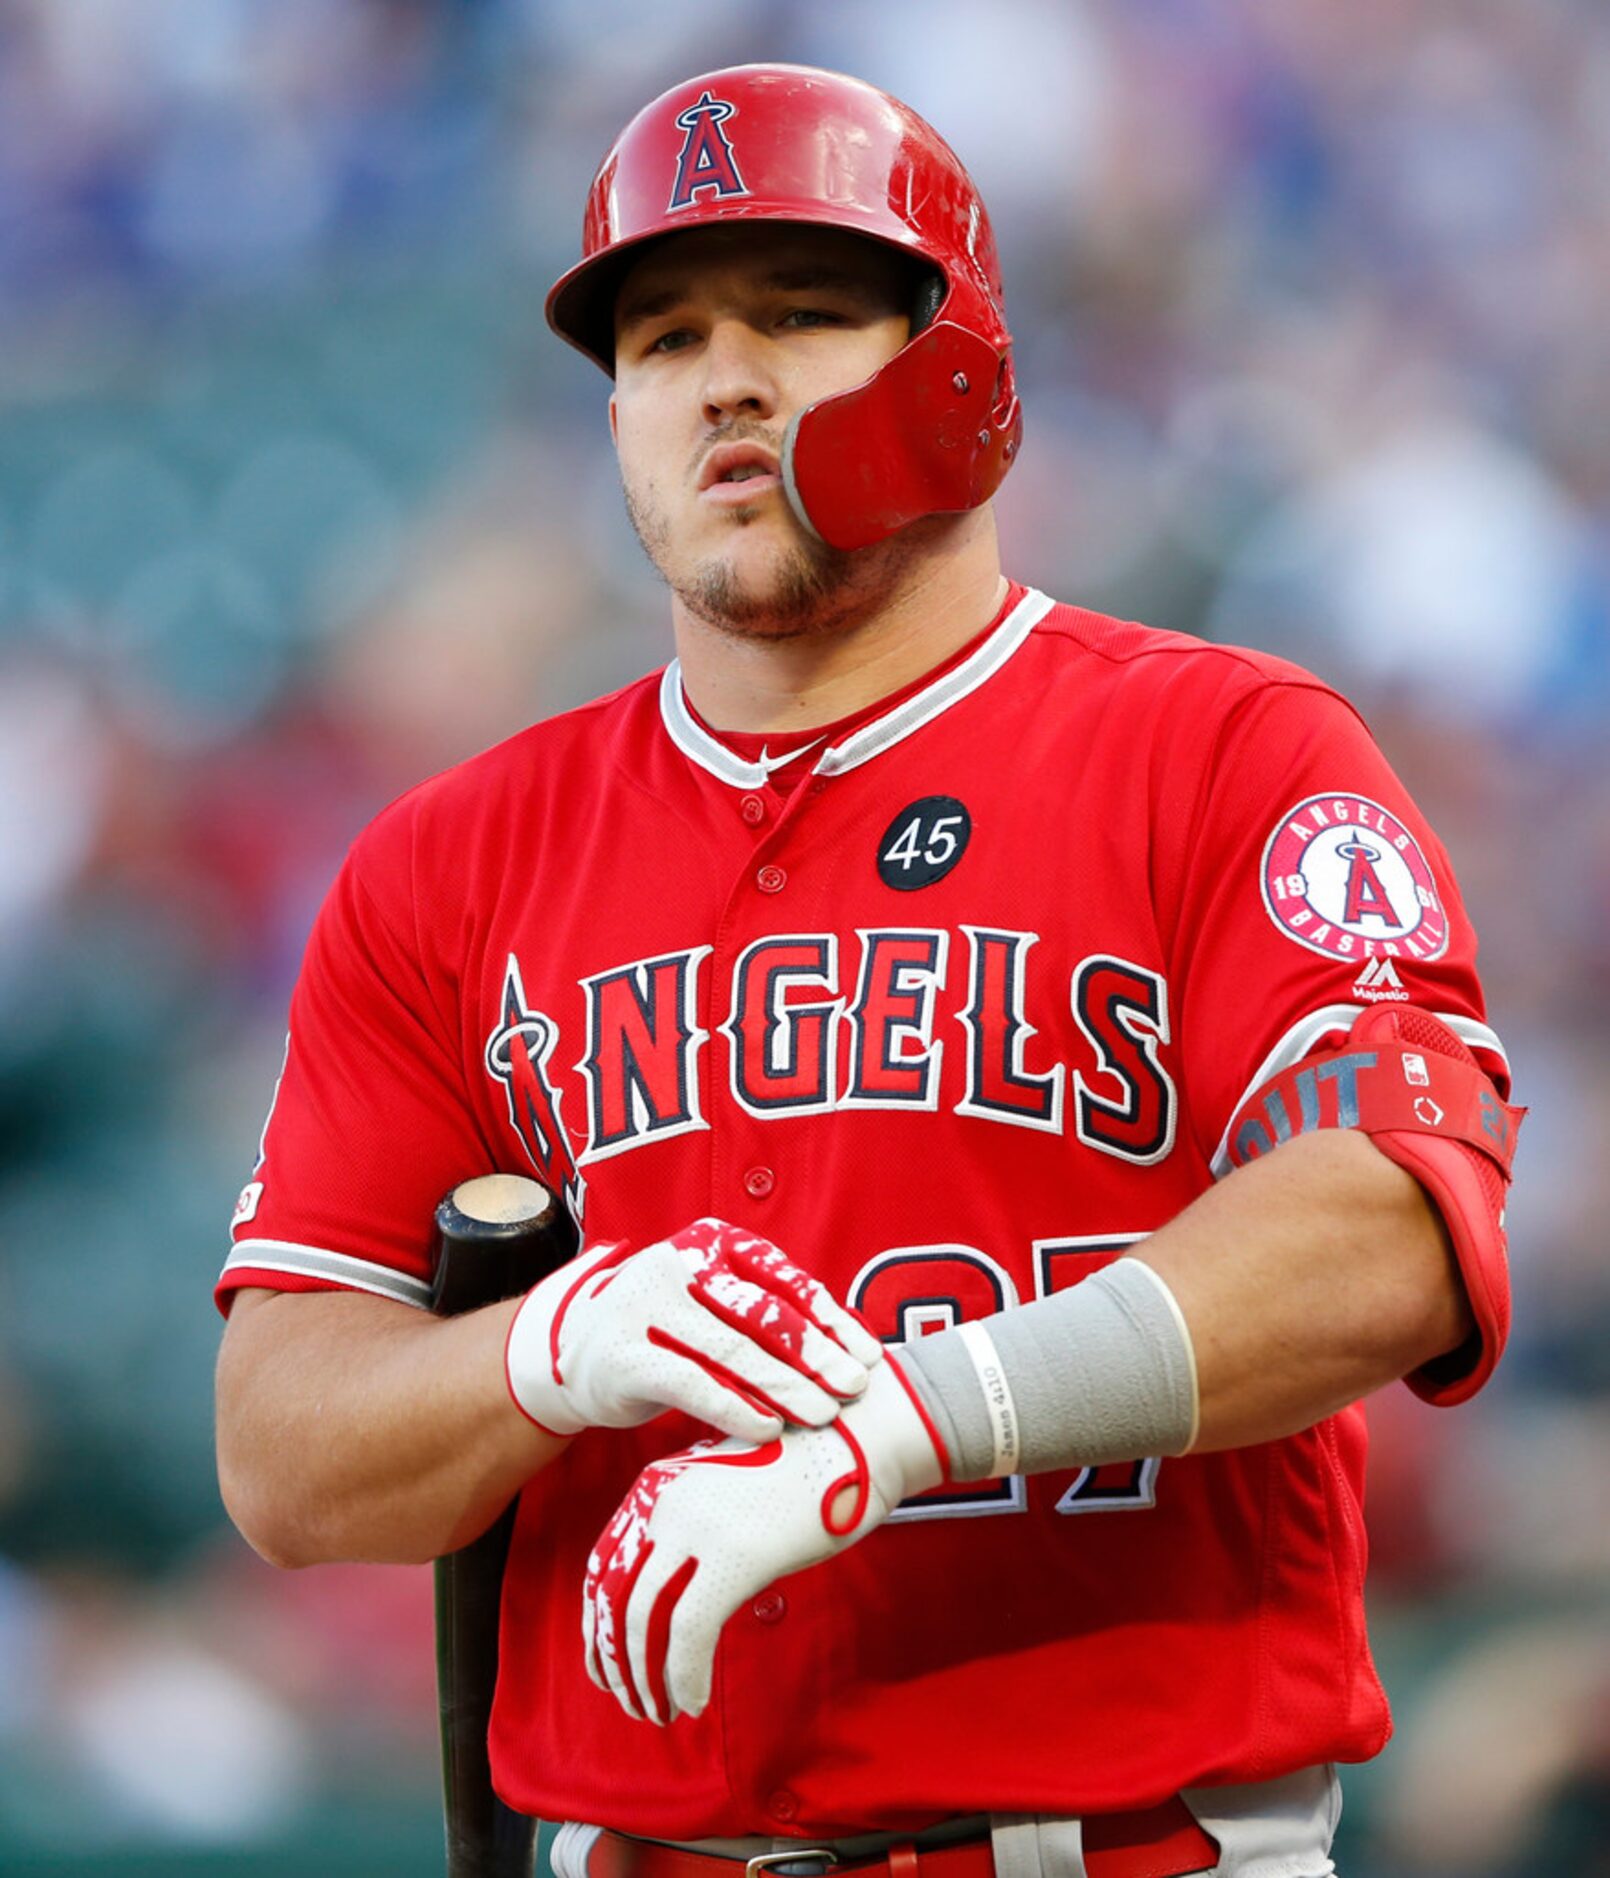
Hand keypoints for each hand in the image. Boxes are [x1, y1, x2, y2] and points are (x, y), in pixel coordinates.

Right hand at [505, 1218, 881, 1442]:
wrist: (575, 1352)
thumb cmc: (669, 1328)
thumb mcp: (715, 1303)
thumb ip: (767, 1313)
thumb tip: (851, 1350)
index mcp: (712, 1240)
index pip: (782, 1279)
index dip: (830, 1319)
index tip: (868, 1355)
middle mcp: (678, 1262)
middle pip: (761, 1311)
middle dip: (815, 1353)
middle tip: (854, 1387)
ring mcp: (646, 1306)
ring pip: (730, 1347)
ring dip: (784, 1384)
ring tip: (822, 1413)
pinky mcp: (625, 1354)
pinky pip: (690, 1382)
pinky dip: (734, 1406)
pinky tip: (768, 1428)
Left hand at [582, 1355, 946, 1723]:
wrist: (855, 1438)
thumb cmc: (802, 1467)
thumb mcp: (728, 1488)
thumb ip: (694, 1528)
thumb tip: (677, 1590)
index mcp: (657, 1486)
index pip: (603, 1567)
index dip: (597, 1627)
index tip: (607, 1667)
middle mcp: (664, 1504)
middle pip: (614, 1600)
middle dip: (615, 1662)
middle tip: (631, 1703)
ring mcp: (697, 1528)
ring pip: (643, 1622)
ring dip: (646, 1680)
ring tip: (661, 1713)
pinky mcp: (734, 1556)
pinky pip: (690, 1634)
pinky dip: (685, 1677)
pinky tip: (694, 1702)